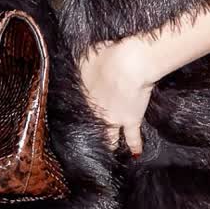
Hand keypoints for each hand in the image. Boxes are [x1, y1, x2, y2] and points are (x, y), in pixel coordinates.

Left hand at [78, 39, 153, 154]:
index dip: (78, 112)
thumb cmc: (106, 55)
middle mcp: (95, 112)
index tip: (76, 117)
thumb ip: (82, 62)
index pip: (79, 109)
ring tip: (108, 151)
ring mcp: (113, 119)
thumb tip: (74, 58)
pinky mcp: (131, 121)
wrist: (129, 63)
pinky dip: (135, 146)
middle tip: (88, 141)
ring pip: (108, 139)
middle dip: (90, 134)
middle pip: (91, 127)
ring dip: (108, 144)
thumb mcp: (86, 56)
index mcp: (84, 96)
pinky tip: (135, 154)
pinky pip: (133, 138)